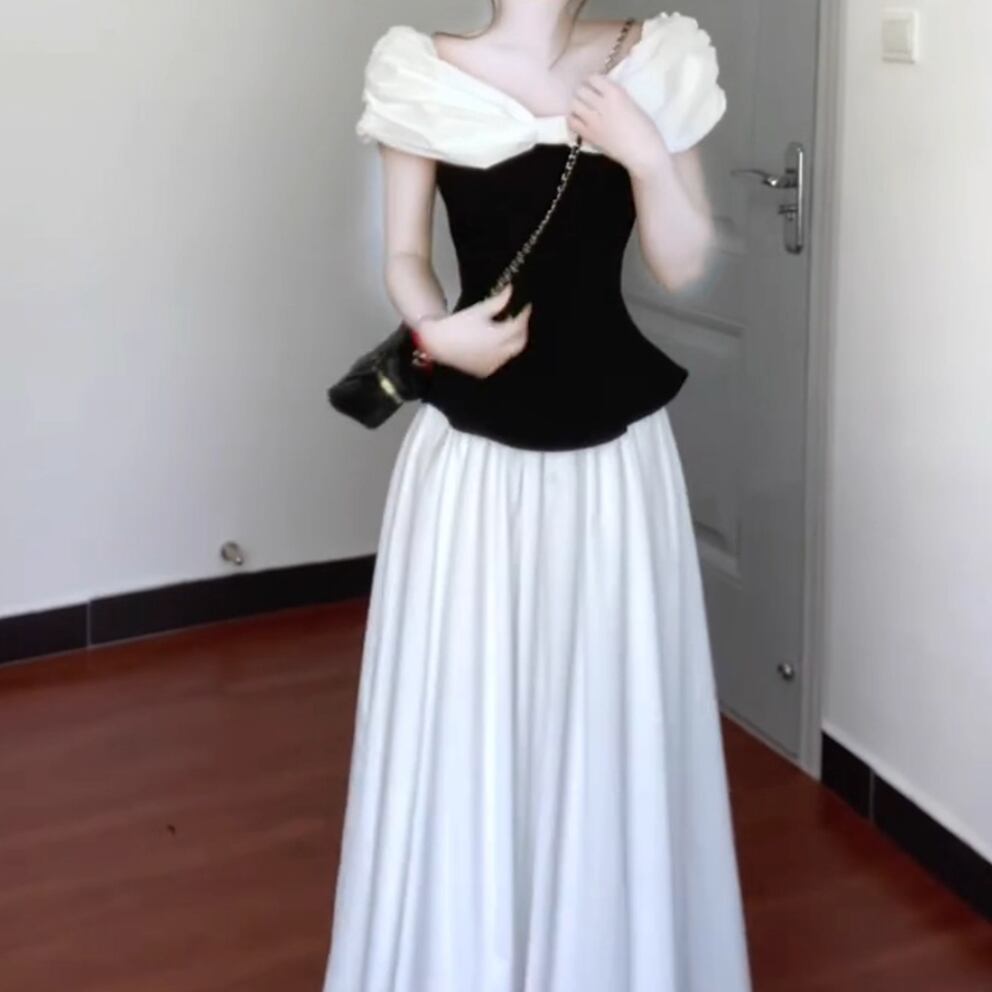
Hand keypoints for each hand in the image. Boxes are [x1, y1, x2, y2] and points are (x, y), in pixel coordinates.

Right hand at [416, 283, 531, 378]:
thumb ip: (498, 301)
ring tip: (505, 328)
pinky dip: (502, 352)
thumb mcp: (479, 310)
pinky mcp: (484, 371)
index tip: (525, 305)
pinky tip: (494, 342)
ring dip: (512, 341)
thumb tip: (511, 290)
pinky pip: (500, 361)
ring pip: (511, 353)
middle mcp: (497, 354)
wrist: (436, 343)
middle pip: (520, 342)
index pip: (519, 325)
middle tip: (518, 318)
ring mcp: (491, 365)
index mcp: (497, 338)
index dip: (524, 314)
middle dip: (522, 330)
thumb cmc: (457, 324)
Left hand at [566, 74, 668, 176]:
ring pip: (574, 104)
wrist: (643, 152)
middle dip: (583, 93)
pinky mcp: (589, 135)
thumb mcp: (631, 103)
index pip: (594, 78)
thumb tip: (602, 93)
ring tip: (582, 109)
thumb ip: (615, 97)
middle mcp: (602, 104)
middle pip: (581, 90)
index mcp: (615, 93)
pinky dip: (573, 119)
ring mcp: (593, 120)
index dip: (592, 82)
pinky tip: (579, 121)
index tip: (595, 87)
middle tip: (587, 99)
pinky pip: (572, 122)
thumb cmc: (644, 128)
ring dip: (577, 105)